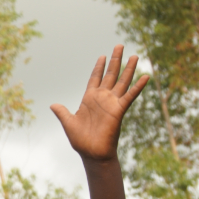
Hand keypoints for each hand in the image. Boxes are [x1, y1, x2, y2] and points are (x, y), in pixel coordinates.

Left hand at [50, 45, 148, 162]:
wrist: (92, 153)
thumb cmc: (81, 141)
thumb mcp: (69, 123)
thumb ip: (62, 112)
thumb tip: (53, 105)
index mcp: (89, 99)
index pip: (95, 78)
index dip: (99, 67)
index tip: (102, 56)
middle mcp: (102, 98)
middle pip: (111, 74)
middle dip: (115, 60)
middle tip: (120, 45)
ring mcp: (112, 103)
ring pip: (122, 81)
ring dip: (128, 68)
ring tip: (135, 55)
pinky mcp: (119, 110)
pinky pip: (130, 96)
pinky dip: (138, 87)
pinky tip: (145, 77)